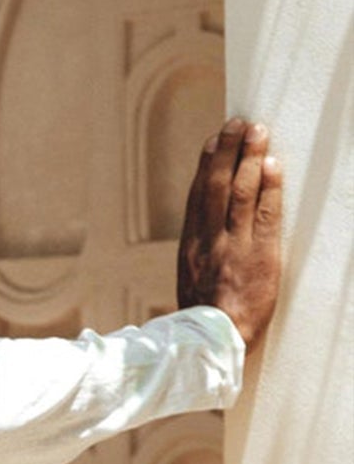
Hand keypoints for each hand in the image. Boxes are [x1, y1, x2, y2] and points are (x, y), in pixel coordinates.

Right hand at [177, 118, 281, 350]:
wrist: (212, 341)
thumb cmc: (205, 320)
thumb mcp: (192, 282)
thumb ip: (199, 255)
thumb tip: (204, 236)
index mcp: (192, 244)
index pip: (200, 195)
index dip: (208, 165)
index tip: (215, 141)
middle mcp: (210, 238)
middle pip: (218, 185)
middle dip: (228, 150)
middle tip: (239, 122)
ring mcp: (234, 245)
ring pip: (240, 193)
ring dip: (249, 158)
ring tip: (258, 131)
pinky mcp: (259, 255)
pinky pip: (264, 215)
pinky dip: (267, 187)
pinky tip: (271, 166)